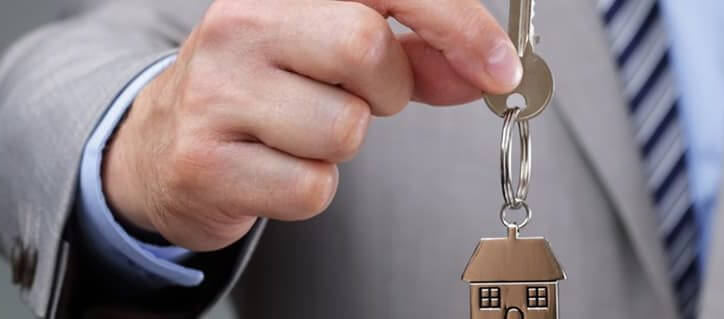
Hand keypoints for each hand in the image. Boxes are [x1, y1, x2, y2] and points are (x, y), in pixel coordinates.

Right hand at [102, 0, 521, 250]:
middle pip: (364, 48)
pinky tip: (277, 166)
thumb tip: (485, 69)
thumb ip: (414, 56)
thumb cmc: (268, 89)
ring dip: (346, 142)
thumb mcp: (334, 54)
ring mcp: (215, 93)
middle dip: (387, 88)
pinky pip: (313, 187)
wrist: (165, 144)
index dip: (456, 23)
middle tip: (360, 97)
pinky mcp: (205, 160)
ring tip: (303, 129)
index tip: (499, 66)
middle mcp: (239, 24)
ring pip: (345, 128)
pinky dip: (314, 187)